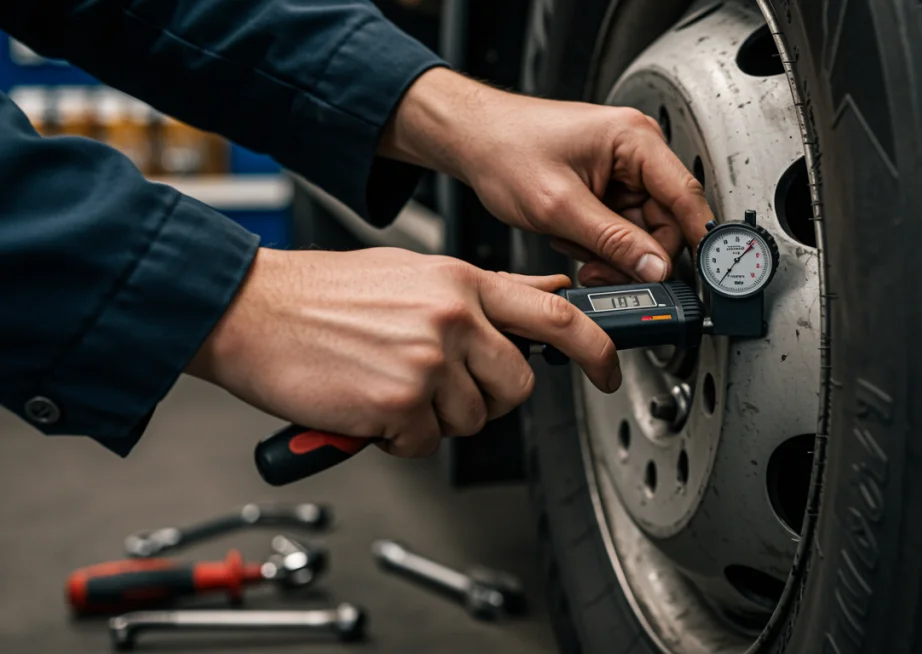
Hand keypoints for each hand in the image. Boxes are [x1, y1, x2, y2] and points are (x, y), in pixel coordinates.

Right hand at [186, 248, 618, 456]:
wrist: (252, 310)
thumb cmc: (324, 295)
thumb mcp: (416, 275)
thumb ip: (483, 292)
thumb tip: (545, 292)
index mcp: (461, 282)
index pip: (556, 314)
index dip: (595, 348)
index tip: (606, 371)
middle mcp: (454, 317)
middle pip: (517, 385)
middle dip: (488, 399)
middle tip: (443, 390)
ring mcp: (429, 360)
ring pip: (472, 419)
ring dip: (434, 418)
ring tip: (390, 386)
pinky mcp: (399, 402)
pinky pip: (424, 443)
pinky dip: (398, 437)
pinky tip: (368, 404)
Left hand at [379, 68, 713, 285]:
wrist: (472, 141)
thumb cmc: (505, 150)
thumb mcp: (559, 207)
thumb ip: (613, 241)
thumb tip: (655, 268)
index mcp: (634, 140)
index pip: (687, 195)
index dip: (697, 239)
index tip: (702, 276)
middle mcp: (636, 151)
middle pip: (665, 222)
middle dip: (635, 255)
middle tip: (601, 272)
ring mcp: (622, 170)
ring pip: (641, 232)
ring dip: (611, 252)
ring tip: (573, 246)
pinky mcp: (608, 187)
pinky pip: (620, 229)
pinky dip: (598, 244)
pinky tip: (570, 237)